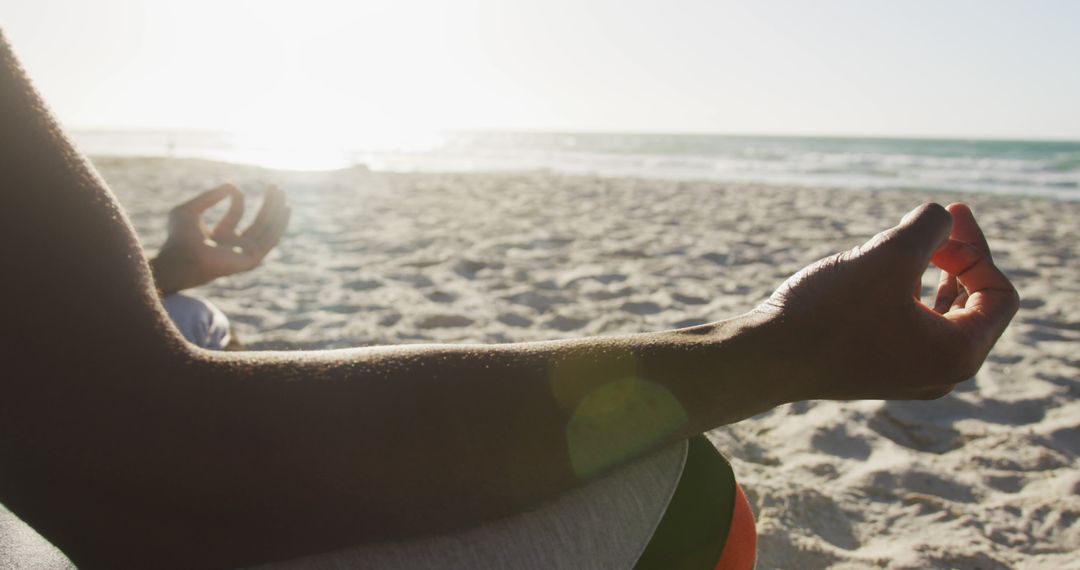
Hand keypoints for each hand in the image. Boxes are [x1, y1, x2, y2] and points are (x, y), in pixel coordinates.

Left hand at [151, 184, 289, 293]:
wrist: (181, 257)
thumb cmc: (178, 238)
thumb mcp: (189, 209)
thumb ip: (208, 197)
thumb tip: (230, 185)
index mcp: (220, 235)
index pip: (236, 214)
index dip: (237, 198)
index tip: (232, 187)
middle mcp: (235, 245)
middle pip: (257, 221)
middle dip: (267, 204)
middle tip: (275, 187)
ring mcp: (244, 252)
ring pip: (267, 229)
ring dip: (276, 211)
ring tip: (282, 194)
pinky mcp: (252, 258)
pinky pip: (270, 240)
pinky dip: (280, 224)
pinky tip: (285, 209)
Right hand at [758, 203, 1018, 400]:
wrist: (767, 358)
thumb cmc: (830, 311)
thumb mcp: (888, 255)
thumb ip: (929, 226)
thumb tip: (941, 218)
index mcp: (958, 354)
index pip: (998, 294)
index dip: (978, 248)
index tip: (946, 220)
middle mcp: (939, 373)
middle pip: (971, 304)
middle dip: (957, 255)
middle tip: (942, 216)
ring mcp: (906, 375)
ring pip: (936, 312)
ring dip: (926, 271)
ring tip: (898, 241)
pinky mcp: (874, 368)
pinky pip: (906, 324)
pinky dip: (901, 292)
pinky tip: (871, 270)